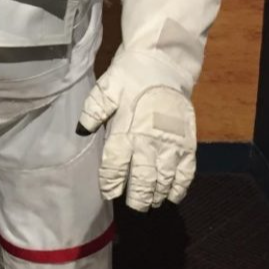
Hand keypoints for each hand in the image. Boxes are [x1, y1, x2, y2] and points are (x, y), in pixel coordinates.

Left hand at [79, 81, 196, 211]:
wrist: (164, 61)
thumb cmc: (131, 74)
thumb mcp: (105, 87)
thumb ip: (93, 110)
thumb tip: (81, 130)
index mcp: (125, 129)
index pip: (114, 166)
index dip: (110, 183)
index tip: (108, 193)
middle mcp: (148, 142)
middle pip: (141, 180)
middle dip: (135, 197)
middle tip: (132, 207)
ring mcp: (170, 144)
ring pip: (163, 180)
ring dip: (155, 195)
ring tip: (149, 203)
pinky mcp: (187, 142)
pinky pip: (186, 172)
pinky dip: (180, 187)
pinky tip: (172, 194)